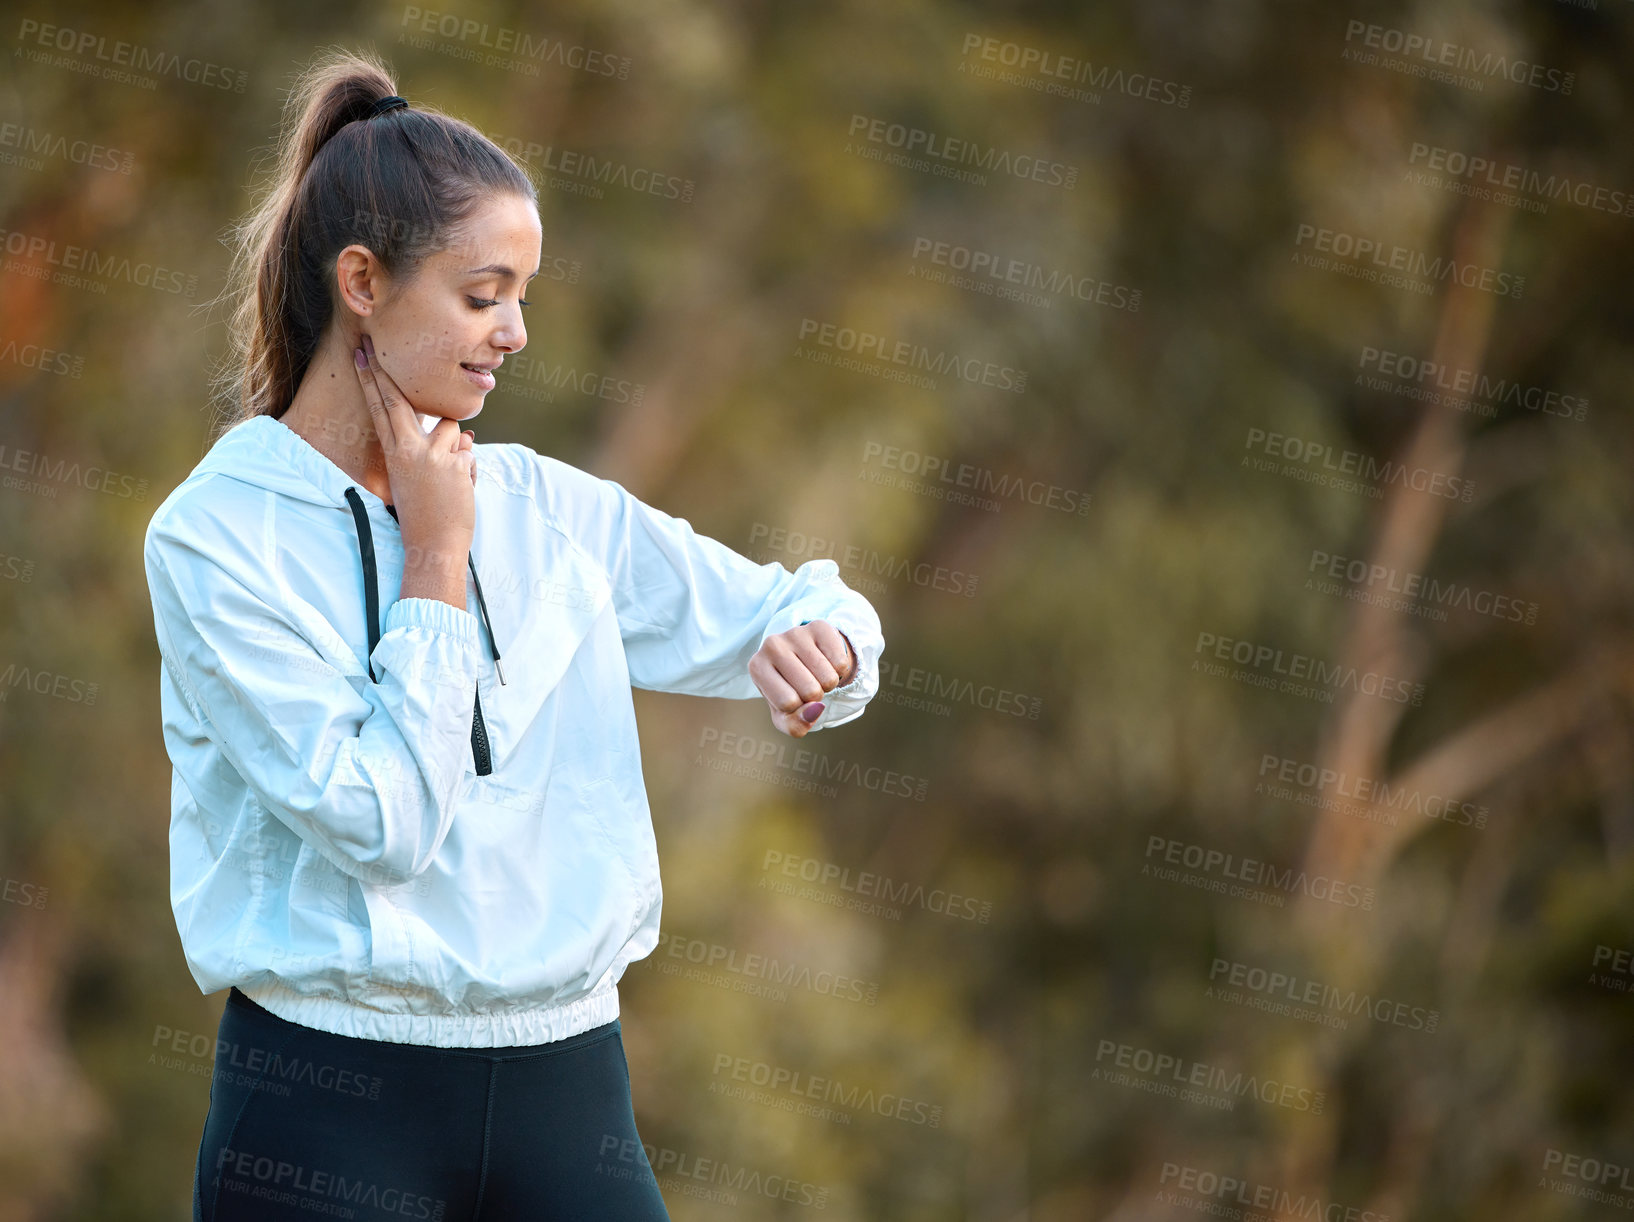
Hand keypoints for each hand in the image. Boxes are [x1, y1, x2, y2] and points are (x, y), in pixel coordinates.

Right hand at [354, 333, 476, 557]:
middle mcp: (410, 449)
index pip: (380, 409)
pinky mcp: (457, 463)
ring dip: (455, 447)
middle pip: (399, 399)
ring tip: (447, 479)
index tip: (363, 356)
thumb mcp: (418, 478)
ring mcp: (434, 454)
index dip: (371, 380)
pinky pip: (469, 452)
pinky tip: (459, 492)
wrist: (434, 546)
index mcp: (395, 454)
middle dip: (385, 371)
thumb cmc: (425, 515)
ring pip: (451, 427)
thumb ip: (434, 450)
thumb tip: (462, 433)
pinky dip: (469, 471)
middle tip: (373, 344)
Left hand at [750, 619, 857, 737]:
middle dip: (815, 696)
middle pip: (810, 691)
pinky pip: (841, 663)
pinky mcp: (819, 626)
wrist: (804, 659)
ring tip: (816, 674)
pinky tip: (827, 662)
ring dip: (828, 684)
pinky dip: (840, 670)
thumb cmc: (790, 691)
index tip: (792, 695)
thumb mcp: (786, 716)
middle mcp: (771, 646)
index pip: (788, 703)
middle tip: (807, 684)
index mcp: (757, 668)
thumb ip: (795, 725)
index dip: (798, 707)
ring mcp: (795, 633)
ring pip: (828, 678)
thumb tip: (817, 708)